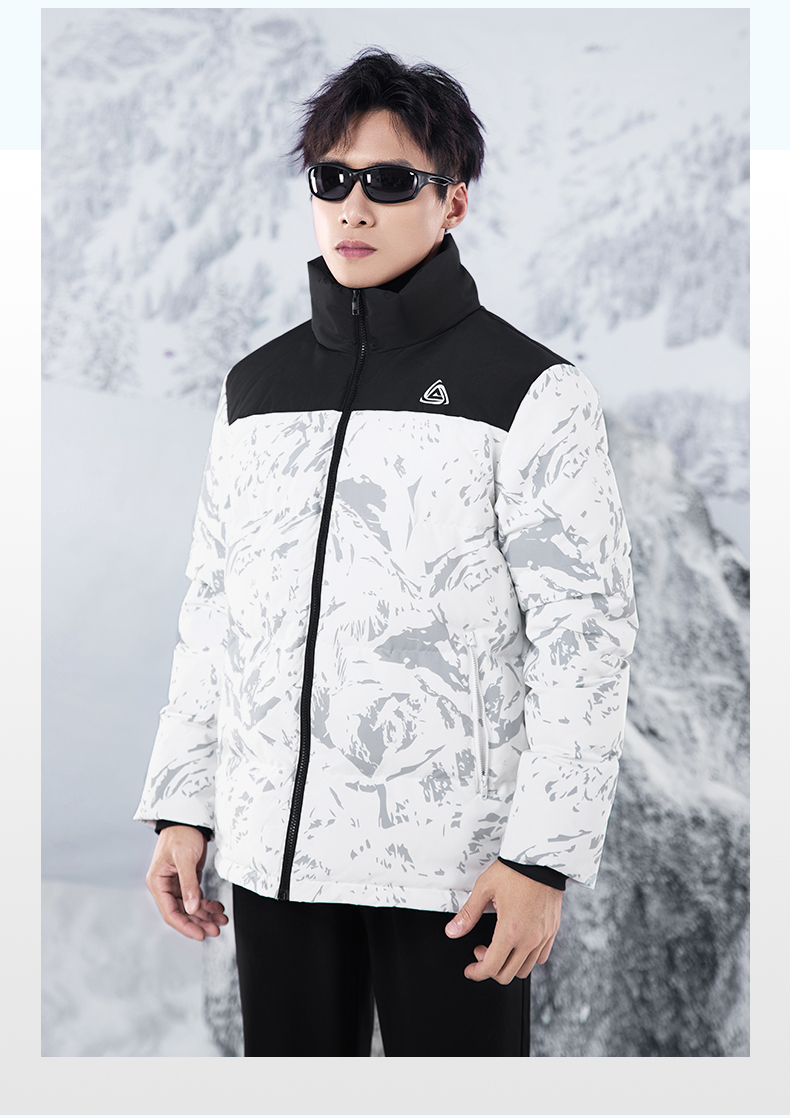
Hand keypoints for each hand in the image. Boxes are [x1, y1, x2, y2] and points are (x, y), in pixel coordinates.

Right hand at [145, 825, 227, 940]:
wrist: (188, 818)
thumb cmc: (181, 834)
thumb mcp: (184, 858)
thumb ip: (188, 883)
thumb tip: (192, 908)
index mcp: (157, 883)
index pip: (170, 912)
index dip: (185, 926)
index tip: (200, 934)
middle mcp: (165, 886)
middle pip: (182, 913)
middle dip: (199, 923)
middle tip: (216, 930)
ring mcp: (176, 884)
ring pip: (191, 908)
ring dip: (205, 916)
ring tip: (221, 921)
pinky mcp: (187, 880)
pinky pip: (196, 898)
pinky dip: (207, 905)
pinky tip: (218, 909)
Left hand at [445, 860, 561, 982]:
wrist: (541, 859)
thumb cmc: (514, 871)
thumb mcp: (484, 889)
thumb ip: (468, 914)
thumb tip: (453, 931)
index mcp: (510, 930)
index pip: (491, 967)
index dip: (477, 973)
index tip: (471, 969)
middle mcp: (529, 938)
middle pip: (507, 974)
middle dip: (489, 968)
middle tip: (481, 952)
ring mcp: (543, 937)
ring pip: (525, 969)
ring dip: (508, 964)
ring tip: (499, 945)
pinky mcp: (552, 931)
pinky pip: (540, 957)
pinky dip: (527, 957)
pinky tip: (518, 942)